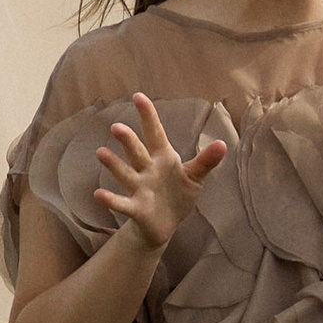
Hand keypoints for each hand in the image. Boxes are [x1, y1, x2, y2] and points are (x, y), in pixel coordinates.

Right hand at [92, 94, 226, 252]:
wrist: (165, 225)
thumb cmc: (178, 195)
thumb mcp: (194, 177)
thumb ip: (206, 161)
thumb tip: (223, 143)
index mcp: (162, 158)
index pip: (154, 133)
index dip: (148, 116)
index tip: (138, 96)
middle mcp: (147, 170)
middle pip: (137, 152)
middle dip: (128, 141)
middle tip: (117, 127)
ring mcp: (139, 188)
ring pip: (125, 173)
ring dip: (114, 164)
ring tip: (101, 152)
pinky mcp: (136, 208)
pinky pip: (122, 203)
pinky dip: (111, 200)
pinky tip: (98, 194)